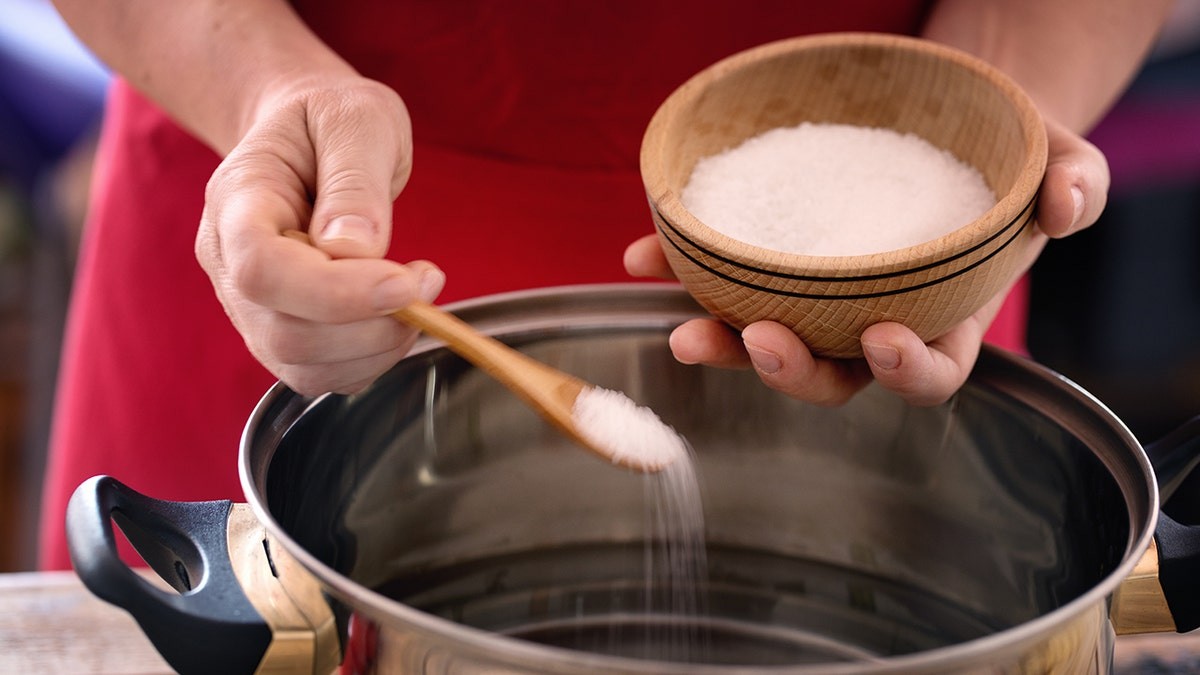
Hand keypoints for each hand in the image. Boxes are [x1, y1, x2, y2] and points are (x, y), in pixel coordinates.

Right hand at [195, 77, 444, 394]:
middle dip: (372, 324)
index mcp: (236, 201)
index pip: (261, 270)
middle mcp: (229, 262)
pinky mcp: (281, 331)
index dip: (334, 293)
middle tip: (426, 280)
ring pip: (303, 366)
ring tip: (417, 294)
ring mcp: (250, 305)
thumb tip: (357, 249)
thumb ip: (355, 181)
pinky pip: (321, 375)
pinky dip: (371, 359)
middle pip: (285, 333)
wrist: (308, 134)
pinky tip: (396, 315)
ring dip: (377, 347)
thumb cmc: (330, 119)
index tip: (405, 282)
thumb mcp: (357, 119)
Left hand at [624, 116, 1109, 405]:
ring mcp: (819, 298)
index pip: (929, 374)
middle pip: (831, 376)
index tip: (879, 341)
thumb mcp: (1061, 158)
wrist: (953, 120)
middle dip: (792, 370)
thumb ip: (1075, 184)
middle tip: (759, 339)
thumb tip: (1064, 204)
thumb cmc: (1010, 155)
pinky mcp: (776, 263)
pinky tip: (643, 256)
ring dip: (722, 342)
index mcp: (946, 316)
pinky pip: (727, 280)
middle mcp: (875, 321)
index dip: (904, 373)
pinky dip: (682, 272)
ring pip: (767, 342)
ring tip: (683, 324)